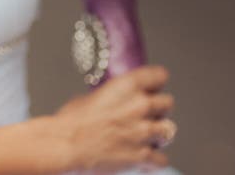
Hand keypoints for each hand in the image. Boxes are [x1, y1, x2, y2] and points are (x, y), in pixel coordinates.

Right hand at [43, 66, 175, 173]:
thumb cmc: (72, 121)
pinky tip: (142, 157)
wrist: (65, 145)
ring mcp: (143, 131)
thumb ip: (113, 96)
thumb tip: (117, 101)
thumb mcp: (91, 96)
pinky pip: (162, 158)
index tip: (153, 87)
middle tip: (147, 115)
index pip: (160, 75)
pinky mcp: (142, 155)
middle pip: (168, 103)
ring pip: (169, 130)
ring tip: (145, 137)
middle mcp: (139, 105)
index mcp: (127, 85)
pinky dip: (154, 160)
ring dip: (158, 134)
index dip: (156, 82)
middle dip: (158, 109)